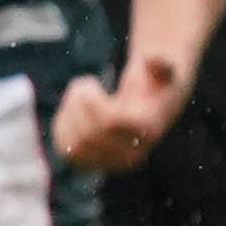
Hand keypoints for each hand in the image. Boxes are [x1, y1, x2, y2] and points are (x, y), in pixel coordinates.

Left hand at [52, 52, 191, 170]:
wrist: (150, 107)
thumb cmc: (154, 84)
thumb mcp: (164, 72)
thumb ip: (162, 65)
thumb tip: (153, 61)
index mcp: (149, 131)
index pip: (109, 121)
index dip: (90, 101)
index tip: (88, 81)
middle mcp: (132, 154)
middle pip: (89, 134)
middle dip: (76, 105)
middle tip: (81, 83)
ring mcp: (111, 163)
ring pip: (75, 147)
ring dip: (67, 116)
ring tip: (76, 96)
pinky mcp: (93, 164)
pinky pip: (67, 151)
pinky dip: (62, 128)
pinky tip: (70, 110)